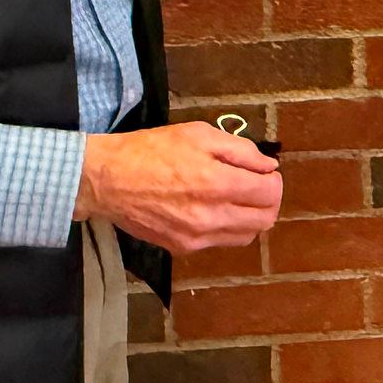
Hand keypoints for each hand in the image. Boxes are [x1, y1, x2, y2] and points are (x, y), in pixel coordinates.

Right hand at [76, 122, 282, 254]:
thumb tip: (269, 167)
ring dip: (250, 217)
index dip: (273, 181)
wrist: (108, 179)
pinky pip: (220, 242)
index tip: (265, 172)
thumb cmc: (154, 150)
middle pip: (265, 220)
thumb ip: (241, 151)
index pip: (270, 194)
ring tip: (236, 197)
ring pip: (246, 236)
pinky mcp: (182, 248)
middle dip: (268, 201)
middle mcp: (211, 217)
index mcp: (218, 184)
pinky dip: (227, 227)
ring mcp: (196, 237)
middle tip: (256, 185)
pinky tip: (213, 209)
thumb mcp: (200, 134)